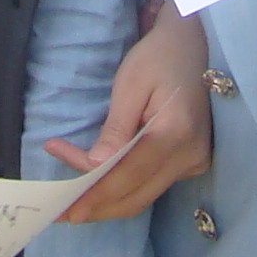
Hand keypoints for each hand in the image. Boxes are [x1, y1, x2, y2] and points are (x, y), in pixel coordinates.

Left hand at [46, 0, 214, 221]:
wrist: (193, 44)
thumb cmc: (158, 56)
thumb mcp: (131, 83)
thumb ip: (116, 127)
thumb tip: (95, 166)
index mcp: (176, 131)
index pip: (131, 174)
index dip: (98, 194)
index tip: (68, 205)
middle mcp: (190, 154)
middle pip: (138, 196)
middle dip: (98, 207)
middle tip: (62, 212)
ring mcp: (194, 161)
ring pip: (145, 196)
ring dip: (108, 201)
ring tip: (73, 202)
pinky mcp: (191, 162)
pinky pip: (153, 184)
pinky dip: (124, 189)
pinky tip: (99, 184)